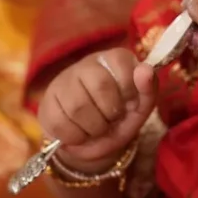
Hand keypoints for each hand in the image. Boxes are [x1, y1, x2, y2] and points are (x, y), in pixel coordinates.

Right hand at [37, 50, 158, 169]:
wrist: (93, 139)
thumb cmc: (121, 116)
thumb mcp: (141, 106)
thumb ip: (149, 88)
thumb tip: (145, 70)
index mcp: (114, 59)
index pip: (121, 62)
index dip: (128, 90)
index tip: (128, 103)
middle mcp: (87, 64)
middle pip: (100, 86)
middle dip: (110, 113)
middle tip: (111, 119)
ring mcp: (63, 82)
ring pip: (78, 106)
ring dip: (93, 128)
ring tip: (96, 127)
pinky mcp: (47, 103)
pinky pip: (60, 122)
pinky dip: (75, 137)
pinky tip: (80, 133)